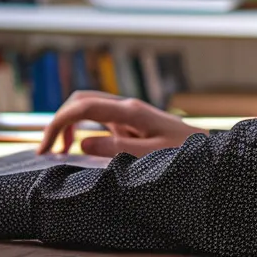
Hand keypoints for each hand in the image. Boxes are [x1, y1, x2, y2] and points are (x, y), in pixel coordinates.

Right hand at [39, 90, 204, 157]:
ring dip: (69, 124)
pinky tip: (78, 148)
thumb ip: (117, 149)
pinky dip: (82, 129)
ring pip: (88, 107)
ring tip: (58, 152)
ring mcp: (129, 113)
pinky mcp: (132, 122)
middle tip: (46, 150)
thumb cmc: (185, 154)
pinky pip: (99, 119)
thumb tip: (82, 143)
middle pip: (80, 100)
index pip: (83, 107)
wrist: (210, 151)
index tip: (46, 148)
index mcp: (131, 111)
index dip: (59, 123)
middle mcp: (127, 107)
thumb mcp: (152, 157)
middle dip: (59, 121)